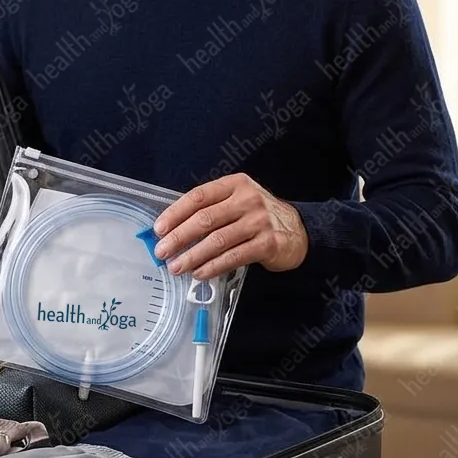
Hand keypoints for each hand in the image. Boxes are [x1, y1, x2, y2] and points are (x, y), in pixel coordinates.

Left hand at [151, 173, 308, 279]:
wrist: (298, 230)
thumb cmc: (257, 216)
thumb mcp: (236, 201)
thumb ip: (210, 210)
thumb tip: (171, 229)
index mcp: (234, 184)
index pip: (198, 197)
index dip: (175, 213)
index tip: (158, 229)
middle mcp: (247, 200)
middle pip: (205, 219)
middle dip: (179, 237)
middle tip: (162, 251)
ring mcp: (259, 222)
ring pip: (218, 240)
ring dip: (193, 256)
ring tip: (176, 267)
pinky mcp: (268, 244)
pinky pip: (234, 256)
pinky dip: (213, 266)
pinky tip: (199, 273)